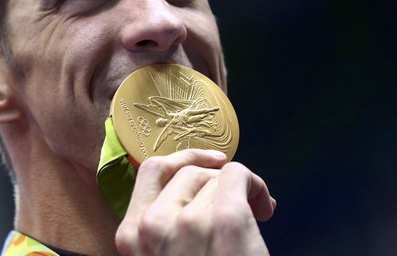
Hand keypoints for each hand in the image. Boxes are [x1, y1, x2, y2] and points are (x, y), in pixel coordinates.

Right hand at [115, 149, 274, 255]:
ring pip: (216, 177)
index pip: (153, 172)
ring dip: (240, 189)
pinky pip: (238, 176)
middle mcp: (153, 225)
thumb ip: (164, 233)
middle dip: (217, 181)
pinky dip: (255, 184)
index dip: (184, 161)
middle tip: (241, 202)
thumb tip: (194, 197)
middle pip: (189, 173)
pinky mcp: (225, 221)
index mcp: (132, 236)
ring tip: (256, 211)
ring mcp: (188, 222)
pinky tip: (265, 208)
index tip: (209, 164)